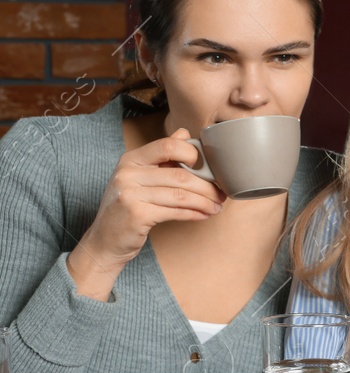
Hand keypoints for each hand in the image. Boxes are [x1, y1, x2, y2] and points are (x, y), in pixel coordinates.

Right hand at [70, 129, 225, 297]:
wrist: (105, 240)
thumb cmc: (129, 206)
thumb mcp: (139, 177)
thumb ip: (161, 156)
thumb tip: (185, 133)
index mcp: (131, 159)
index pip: (168, 146)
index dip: (193, 154)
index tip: (208, 168)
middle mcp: (128, 173)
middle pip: (180, 175)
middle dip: (207, 186)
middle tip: (222, 194)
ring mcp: (130, 194)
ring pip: (181, 195)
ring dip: (205, 202)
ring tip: (217, 207)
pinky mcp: (137, 215)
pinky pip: (176, 212)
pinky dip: (194, 213)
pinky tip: (204, 215)